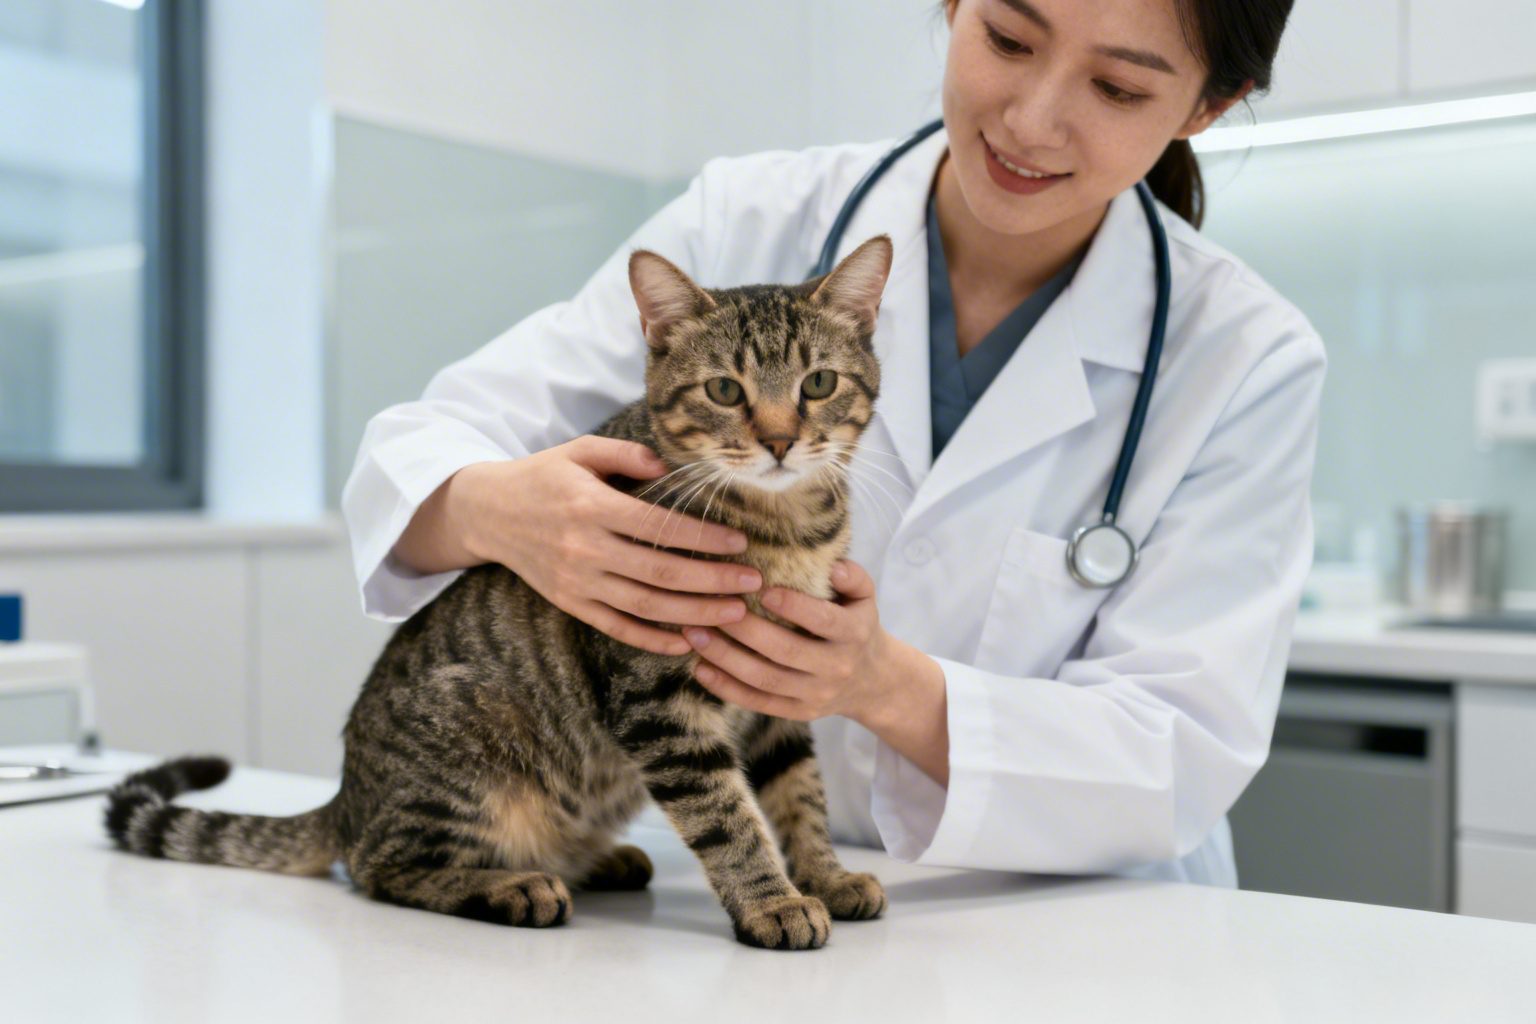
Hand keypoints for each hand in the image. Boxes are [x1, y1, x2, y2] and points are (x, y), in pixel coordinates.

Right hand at [459, 436, 763, 655]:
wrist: (488, 512)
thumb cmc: (543, 476)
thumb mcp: (580, 450)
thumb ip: (626, 454)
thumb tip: (669, 468)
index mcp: (592, 507)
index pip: (658, 528)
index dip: (702, 538)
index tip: (740, 543)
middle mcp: (585, 548)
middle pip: (659, 573)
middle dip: (711, 581)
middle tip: (753, 583)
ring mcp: (577, 581)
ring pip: (644, 606)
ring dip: (693, 613)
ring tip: (734, 614)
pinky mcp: (571, 603)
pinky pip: (617, 627)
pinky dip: (652, 640)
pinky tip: (687, 643)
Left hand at [682, 559, 889, 721]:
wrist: (872, 681)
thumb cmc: (856, 625)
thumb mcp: (865, 598)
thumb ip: (853, 577)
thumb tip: (833, 567)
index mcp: (853, 634)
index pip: (824, 621)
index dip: (794, 606)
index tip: (762, 588)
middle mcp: (836, 668)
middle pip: (786, 651)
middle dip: (745, 630)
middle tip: (712, 608)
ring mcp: (816, 695)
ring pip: (765, 679)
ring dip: (726, 658)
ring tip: (694, 635)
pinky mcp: (798, 713)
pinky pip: (758, 702)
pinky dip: (726, 688)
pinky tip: (700, 668)